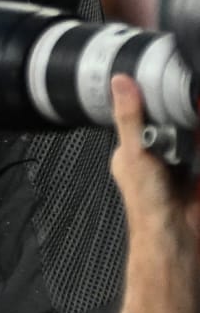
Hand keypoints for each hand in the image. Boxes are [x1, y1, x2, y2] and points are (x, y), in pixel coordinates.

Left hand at [109, 74, 199, 239]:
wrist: (175, 233)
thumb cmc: (147, 202)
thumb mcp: (135, 152)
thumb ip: (130, 118)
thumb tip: (120, 84)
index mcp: (131, 151)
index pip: (139, 117)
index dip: (150, 100)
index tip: (160, 79)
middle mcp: (154, 155)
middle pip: (168, 123)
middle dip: (177, 109)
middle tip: (185, 94)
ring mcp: (178, 162)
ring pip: (188, 132)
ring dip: (193, 120)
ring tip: (195, 104)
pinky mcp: (197, 170)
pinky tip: (198, 122)